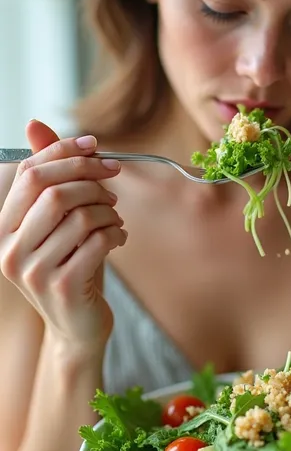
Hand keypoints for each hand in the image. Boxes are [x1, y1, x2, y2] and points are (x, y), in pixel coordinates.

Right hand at [0, 120, 125, 345]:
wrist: (78, 326)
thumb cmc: (70, 266)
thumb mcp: (56, 223)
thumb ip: (48, 178)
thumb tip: (35, 124)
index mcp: (3, 228)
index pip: (30, 174)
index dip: (64, 153)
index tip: (96, 147)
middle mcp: (10, 250)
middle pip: (53, 192)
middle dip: (91, 180)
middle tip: (113, 185)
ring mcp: (35, 271)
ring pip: (79, 216)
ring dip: (108, 211)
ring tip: (115, 219)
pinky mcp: (63, 287)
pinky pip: (98, 241)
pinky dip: (116, 233)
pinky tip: (119, 238)